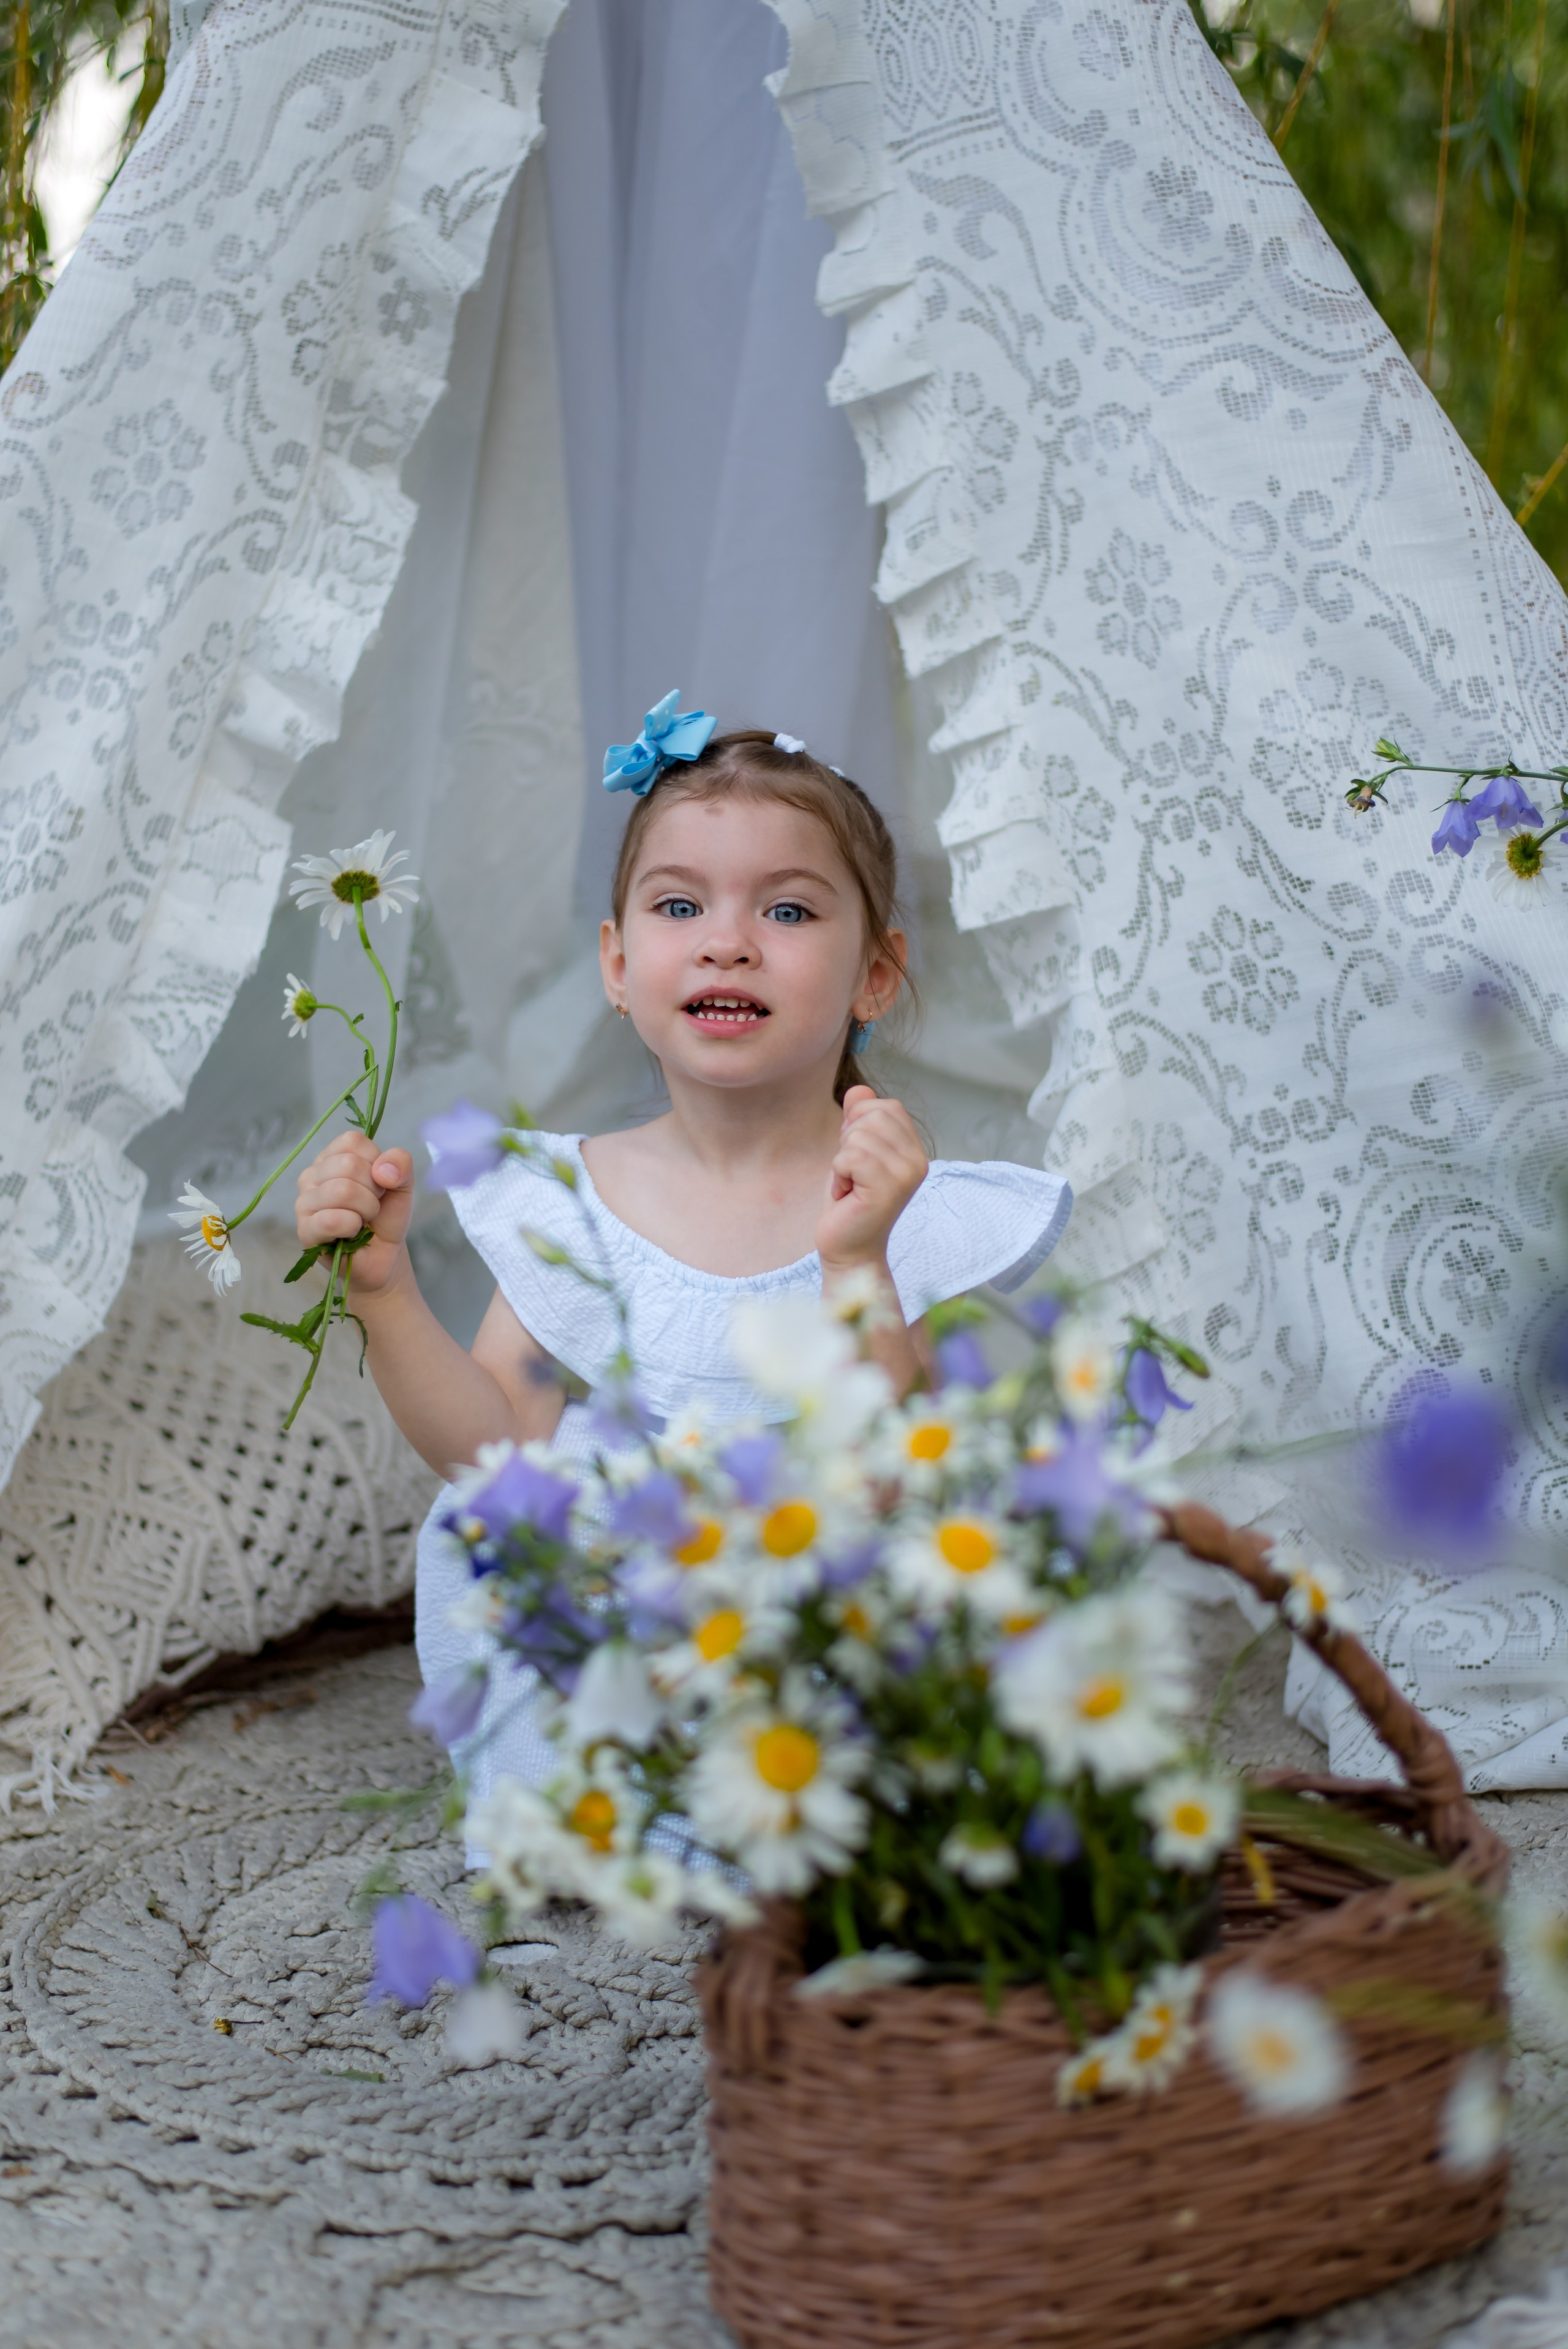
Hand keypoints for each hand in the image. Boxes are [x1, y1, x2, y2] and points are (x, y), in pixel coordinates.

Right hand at [294, 1131, 414, 1297]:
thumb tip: (383, 1170)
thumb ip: (401, 1163)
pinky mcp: (305, 1230)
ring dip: (366, 1209)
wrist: (384, 1254)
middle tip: (372, 1206)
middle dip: (374, 1190)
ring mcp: (303, 1202)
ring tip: (363, 1220)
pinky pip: (331, 1219)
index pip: (353, 1142)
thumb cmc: (386, 1215)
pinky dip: (352, 1226)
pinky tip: (352, 1232)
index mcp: (331, 1156)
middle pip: (349, 1165)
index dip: (376, 1163)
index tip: (379, 1183)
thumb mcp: (403, 1183)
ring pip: (342, 1190)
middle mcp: (311, 1175)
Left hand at [815, 1087, 927, 1277]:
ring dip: (842, 1160)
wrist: (848, 1247)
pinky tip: (848, 1194)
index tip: (857, 1158)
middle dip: (849, 1140)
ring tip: (851, 1186)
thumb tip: (857, 1089)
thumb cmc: (850, 1201)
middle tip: (852, 1173)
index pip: (887, 1106)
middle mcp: (918, 1160)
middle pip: (873, 1115)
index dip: (859, 1123)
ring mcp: (906, 1175)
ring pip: (859, 1136)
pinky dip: (839, 1173)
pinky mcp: (887, 1190)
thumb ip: (859, 1119)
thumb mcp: (853, 1150)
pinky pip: (850, 1157)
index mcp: (915, 1149)